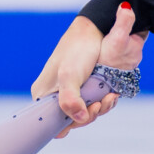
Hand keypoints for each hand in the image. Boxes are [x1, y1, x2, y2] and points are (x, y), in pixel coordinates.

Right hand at [32, 4, 143, 131]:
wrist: (94, 29)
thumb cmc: (77, 50)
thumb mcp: (70, 75)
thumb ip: (70, 100)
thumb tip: (79, 119)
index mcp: (42, 94)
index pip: (50, 123)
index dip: (69, 124)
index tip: (84, 116)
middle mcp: (53, 95)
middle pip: (69, 120)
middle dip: (87, 116)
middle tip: (99, 105)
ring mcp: (68, 91)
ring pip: (82, 112)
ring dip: (98, 109)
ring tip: (108, 98)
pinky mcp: (82, 87)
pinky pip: (90, 103)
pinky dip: (102, 103)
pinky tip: (110, 95)